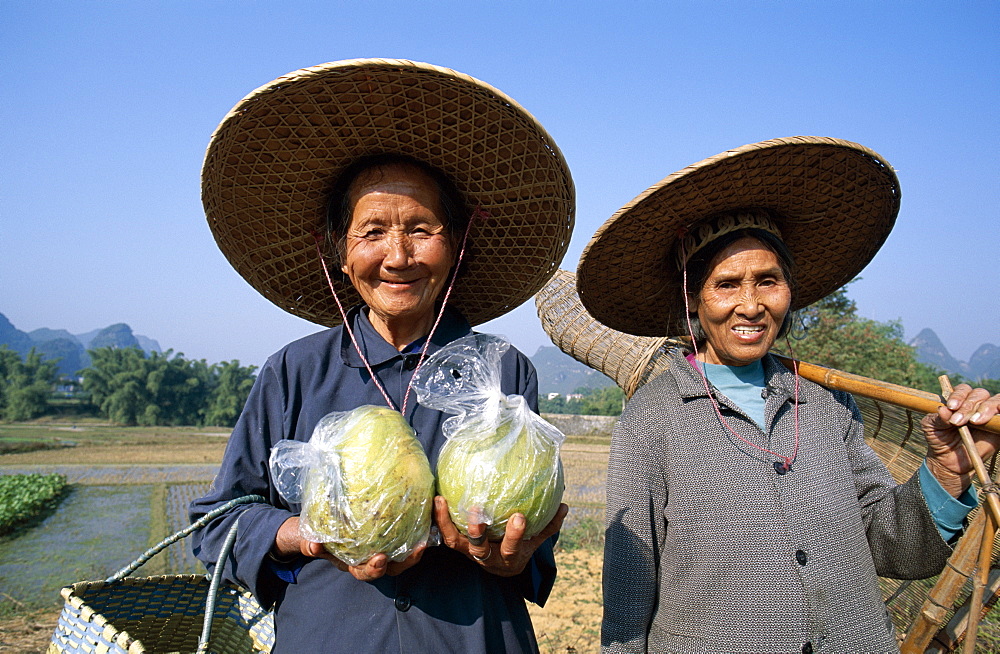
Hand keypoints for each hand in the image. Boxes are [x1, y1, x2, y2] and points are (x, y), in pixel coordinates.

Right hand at [274, 516, 425, 580]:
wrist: (323, 526)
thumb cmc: (320, 535)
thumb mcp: (312, 540)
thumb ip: (312, 545)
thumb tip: (313, 546)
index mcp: (355, 563)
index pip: (366, 571)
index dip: (375, 569)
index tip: (380, 559)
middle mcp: (371, 558)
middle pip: (392, 568)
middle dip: (402, 562)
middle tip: (413, 551)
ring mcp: (384, 547)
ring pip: (403, 555)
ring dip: (414, 551)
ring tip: (423, 542)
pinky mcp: (393, 535)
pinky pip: (406, 537)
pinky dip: (416, 533)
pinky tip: (425, 519)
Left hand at [434, 496, 567, 576]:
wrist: (501, 568)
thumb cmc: (520, 548)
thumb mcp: (536, 541)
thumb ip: (549, 525)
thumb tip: (565, 506)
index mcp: (507, 557)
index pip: (511, 548)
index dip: (514, 535)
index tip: (519, 517)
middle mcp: (486, 557)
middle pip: (478, 549)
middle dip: (477, 533)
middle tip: (476, 512)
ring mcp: (468, 553)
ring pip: (453, 542)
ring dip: (445, 523)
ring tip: (440, 500)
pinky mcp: (456, 545)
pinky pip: (443, 532)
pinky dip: (438, 518)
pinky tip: (434, 497)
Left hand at [923, 384, 999, 496]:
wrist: (950, 461)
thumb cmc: (939, 439)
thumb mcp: (931, 427)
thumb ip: (936, 417)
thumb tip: (943, 409)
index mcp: (959, 401)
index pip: (963, 390)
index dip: (958, 395)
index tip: (951, 407)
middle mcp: (976, 404)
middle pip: (979, 394)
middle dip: (968, 406)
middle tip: (958, 421)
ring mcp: (990, 414)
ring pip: (995, 400)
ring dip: (985, 408)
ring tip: (974, 421)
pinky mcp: (999, 425)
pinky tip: (992, 419)